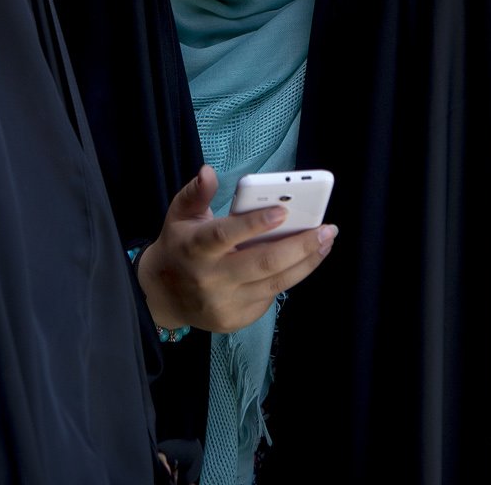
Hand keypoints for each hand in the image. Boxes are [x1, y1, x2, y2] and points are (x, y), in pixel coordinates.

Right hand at [137, 165, 337, 333]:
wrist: (163, 296)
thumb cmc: (179, 246)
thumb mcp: (180, 215)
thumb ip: (197, 193)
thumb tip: (208, 171)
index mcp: (194, 247)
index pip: (225, 235)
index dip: (254, 224)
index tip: (283, 211)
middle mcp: (210, 278)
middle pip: (262, 262)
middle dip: (300, 246)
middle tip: (327, 230)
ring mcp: (224, 303)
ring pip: (275, 282)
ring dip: (306, 262)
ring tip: (325, 242)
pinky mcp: (235, 320)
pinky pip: (270, 296)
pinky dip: (289, 276)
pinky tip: (302, 261)